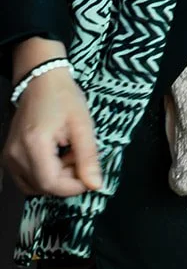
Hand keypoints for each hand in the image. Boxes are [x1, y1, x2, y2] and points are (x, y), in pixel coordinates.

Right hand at [3, 71, 101, 196]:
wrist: (41, 82)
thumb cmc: (63, 97)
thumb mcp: (83, 124)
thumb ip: (88, 157)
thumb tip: (95, 185)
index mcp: (33, 145)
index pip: (50, 183)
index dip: (74, 186)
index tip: (90, 177)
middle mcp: (15, 155)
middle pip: (43, 186)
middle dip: (68, 179)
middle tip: (80, 157)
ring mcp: (9, 158)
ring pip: (36, 186)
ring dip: (58, 177)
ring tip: (70, 154)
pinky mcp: (10, 158)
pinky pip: (28, 178)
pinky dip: (46, 174)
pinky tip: (58, 156)